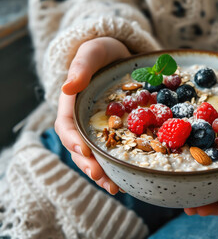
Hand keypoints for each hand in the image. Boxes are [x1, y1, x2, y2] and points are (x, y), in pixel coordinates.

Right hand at [55, 37, 130, 194]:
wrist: (117, 54)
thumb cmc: (100, 52)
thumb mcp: (91, 53)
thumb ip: (81, 67)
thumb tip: (68, 87)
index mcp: (72, 104)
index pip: (66, 126)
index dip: (73, 140)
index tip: (84, 152)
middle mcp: (83, 120)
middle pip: (80, 147)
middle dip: (89, 164)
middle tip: (102, 178)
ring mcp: (99, 127)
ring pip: (97, 153)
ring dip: (104, 172)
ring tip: (115, 187)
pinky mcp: (117, 129)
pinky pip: (116, 148)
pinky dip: (120, 162)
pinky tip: (130, 175)